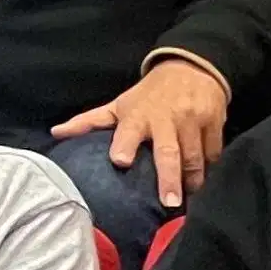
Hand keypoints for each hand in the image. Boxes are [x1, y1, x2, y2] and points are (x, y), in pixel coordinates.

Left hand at [52, 57, 231, 211]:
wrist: (192, 66)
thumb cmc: (150, 94)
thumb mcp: (120, 104)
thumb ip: (90, 121)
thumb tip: (55, 133)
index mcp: (138, 114)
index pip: (129, 130)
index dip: (124, 144)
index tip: (121, 161)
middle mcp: (166, 117)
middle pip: (169, 152)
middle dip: (169, 178)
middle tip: (170, 203)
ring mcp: (193, 120)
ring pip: (195, 156)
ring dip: (193, 180)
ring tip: (189, 198)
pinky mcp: (215, 122)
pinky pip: (213, 152)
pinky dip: (210, 169)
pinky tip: (205, 182)